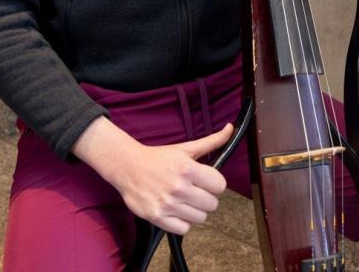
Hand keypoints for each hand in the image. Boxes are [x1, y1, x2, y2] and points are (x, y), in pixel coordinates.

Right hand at [72, 117, 232, 234]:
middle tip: (194, 190)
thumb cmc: (158, 157)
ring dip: (194, 210)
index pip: (220, 185)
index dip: (214, 183)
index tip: (205, 180)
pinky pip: (184, 229)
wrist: (128, 167)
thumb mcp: (185, 148)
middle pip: (212, 204)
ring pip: (200, 218)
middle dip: (205, 197)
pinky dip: (182, 222)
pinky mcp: (158, 217)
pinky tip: (175, 209)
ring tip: (184, 200)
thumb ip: (211, 141)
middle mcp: (179, 187)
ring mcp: (168, 204)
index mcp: (188, 168)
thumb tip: (230, 128)